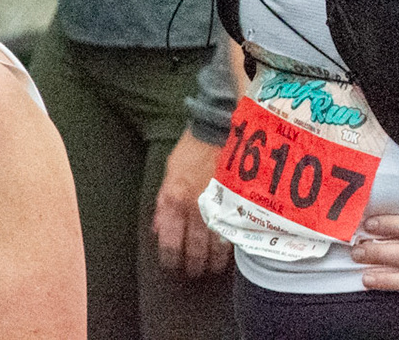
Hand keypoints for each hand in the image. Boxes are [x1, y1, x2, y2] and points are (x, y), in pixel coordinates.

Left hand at [153, 132, 231, 277]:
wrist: (225, 125)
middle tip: (195, 273)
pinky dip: (233, 242)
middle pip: (194, 247)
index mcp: (175, 201)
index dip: (171, 258)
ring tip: (214, 269)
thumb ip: (163, 203)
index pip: (170, 241)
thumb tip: (158, 229)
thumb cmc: (195, 146)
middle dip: (193, 264)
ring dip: (214, 259)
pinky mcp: (240, 200)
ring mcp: (220, 204)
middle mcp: (196, 208)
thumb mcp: (170, 171)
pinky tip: (233, 250)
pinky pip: (236, 227)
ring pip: (216, 243)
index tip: (173, 266)